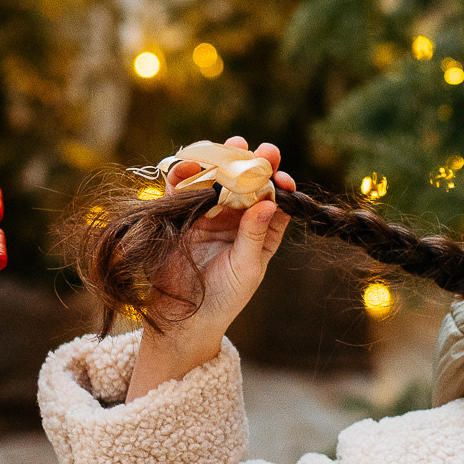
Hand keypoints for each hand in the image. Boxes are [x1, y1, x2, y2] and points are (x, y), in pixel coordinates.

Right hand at [127, 137, 297, 400]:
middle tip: (263, 150)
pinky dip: (187, 174)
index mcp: (260, 231)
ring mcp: (208, 214)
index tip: (282, 178)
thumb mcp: (247, 268)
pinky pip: (183, 189)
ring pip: (217, 179)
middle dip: (254, 164)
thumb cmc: (225, 298)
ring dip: (224, 161)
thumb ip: (255, 235)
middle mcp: (236, 219)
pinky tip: (193, 163)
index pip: (273, 201)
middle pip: (247, 183)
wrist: (185, 318)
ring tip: (233, 145)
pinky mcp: (181, 214)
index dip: (279, 186)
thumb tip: (269, 203)